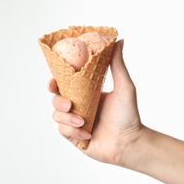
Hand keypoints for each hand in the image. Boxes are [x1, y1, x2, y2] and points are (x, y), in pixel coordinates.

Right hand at [48, 40, 143, 165]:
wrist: (130, 142)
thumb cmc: (129, 115)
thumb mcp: (124, 87)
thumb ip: (117, 64)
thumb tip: (119, 40)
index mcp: (85, 94)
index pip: (64, 85)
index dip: (54, 82)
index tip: (53, 81)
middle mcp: (78, 107)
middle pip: (55, 100)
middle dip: (57, 101)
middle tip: (69, 104)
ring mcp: (74, 122)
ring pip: (56, 116)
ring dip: (68, 119)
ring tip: (83, 122)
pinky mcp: (74, 137)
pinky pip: (63, 131)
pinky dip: (73, 132)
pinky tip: (88, 134)